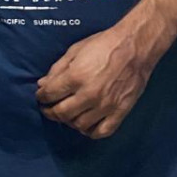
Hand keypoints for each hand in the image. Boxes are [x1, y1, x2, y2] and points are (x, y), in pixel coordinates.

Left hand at [35, 26, 155, 138]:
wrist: (135, 47)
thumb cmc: (104, 44)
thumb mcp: (75, 50)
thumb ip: (57, 69)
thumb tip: (42, 85)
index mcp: (76, 76)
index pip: (49, 95)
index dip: (41, 97)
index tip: (41, 96)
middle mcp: (89, 94)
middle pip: (61, 113)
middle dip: (50, 112)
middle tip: (49, 108)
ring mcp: (105, 106)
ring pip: (79, 125)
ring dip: (69, 121)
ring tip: (67, 114)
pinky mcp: (120, 112)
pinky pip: (101, 132)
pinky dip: (90, 132)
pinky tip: (85, 124)